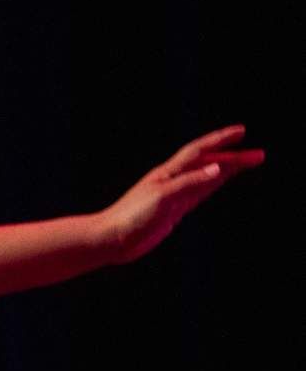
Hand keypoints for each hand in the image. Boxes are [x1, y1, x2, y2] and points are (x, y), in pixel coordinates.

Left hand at [100, 124, 263, 263]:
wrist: (110, 239)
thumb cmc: (131, 217)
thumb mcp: (163, 197)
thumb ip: (190, 183)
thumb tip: (219, 169)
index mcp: (168, 173)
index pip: (199, 151)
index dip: (221, 140)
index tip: (242, 131)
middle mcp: (172, 180)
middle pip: (208, 163)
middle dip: (234, 157)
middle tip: (259, 155)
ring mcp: (173, 195)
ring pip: (206, 177)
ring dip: (228, 169)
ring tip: (249, 163)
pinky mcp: (172, 211)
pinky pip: (198, 193)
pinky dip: (213, 185)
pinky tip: (220, 181)